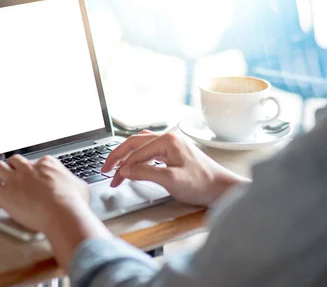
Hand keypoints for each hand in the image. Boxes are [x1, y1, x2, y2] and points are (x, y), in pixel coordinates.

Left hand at [0, 155, 111, 268]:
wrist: (63, 212)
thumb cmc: (73, 203)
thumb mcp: (80, 188)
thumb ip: (74, 183)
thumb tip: (77, 187)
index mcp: (47, 164)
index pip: (37, 161)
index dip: (34, 171)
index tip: (34, 178)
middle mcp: (29, 168)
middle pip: (15, 161)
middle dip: (13, 168)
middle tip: (13, 177)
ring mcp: (15, 179)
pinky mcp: (4, 193)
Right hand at [102, 130, 247, 205]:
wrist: (221, 189)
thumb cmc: (201, 184)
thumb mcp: (170, 180)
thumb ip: (145, 172)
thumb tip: (124, 169)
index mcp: (167, 140)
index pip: (136, 151)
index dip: (122, 165)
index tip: (112, 177)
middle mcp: (169, 138)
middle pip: (135, 143)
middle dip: (118, 156)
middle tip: (105, 169)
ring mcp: (171, 144)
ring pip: (141, 146)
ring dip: (127, 156)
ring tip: (114, 167)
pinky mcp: (174, 152)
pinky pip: (149, 151)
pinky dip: (137, 157)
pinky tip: (133, 164)